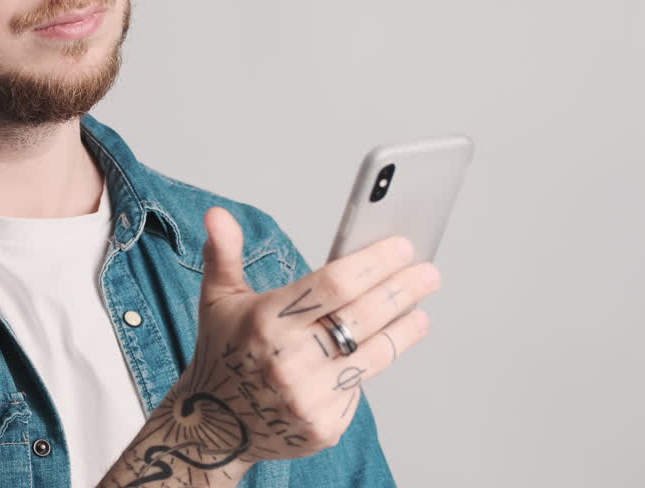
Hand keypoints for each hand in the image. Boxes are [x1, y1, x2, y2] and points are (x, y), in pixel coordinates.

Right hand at [157, 207, 438, 478]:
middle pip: (363, 316)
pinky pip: (360, 388)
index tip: (402, 248)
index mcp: (267, 321)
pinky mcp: (324, 425)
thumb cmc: (223, 355)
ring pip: (373, 354)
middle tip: (428, 273)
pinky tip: (379, 350)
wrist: (215, 428)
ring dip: (403, 329)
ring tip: (420, 312)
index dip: (374, 264)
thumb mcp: (217, 301)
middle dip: (402, 290)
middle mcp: (289, 360)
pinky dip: (370, 366)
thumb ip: (224, 254)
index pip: (334, 285)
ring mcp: (309, 396)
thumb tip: (218, 215)